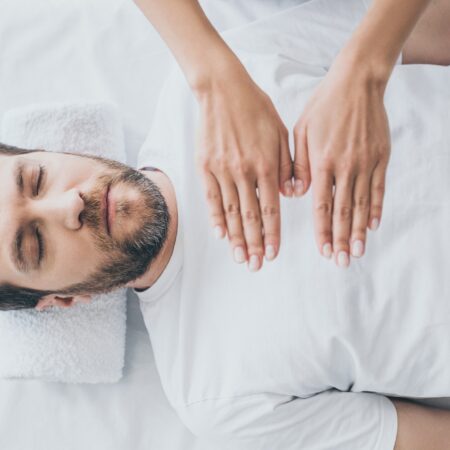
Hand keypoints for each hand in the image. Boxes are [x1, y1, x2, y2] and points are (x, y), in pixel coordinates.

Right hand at [194, 62, 291, 271]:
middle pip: (249, 216)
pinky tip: (221, 234)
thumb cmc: (256, 109)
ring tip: (240, 257)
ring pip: (229, 212)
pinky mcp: (205, 166)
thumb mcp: (281, 133)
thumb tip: (292, 195)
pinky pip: (211, 198)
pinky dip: (215, 218)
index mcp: (265, 164)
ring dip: (236, 238)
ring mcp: (221, 170)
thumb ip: (287, 166)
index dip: (272, 233)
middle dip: (254, 243)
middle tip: (256, 265)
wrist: (223, 89)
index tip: (273, 253)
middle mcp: (243, 171)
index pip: (271, 208)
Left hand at [293, 53, 390, 266]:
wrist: (357, 81)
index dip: (323, 230)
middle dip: (342, 239)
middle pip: (343, 211)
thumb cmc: (324, 105)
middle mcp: (345, 166)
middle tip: (341, 261)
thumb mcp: (302, 131)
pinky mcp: (381, 156)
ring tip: (358, 251)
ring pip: (362, 204)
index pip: (322, 206)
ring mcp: (366, 162)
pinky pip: (378, 188)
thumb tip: (294, 194)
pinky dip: (375, 208)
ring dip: (359, 231)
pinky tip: (373, 224)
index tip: (324, 250)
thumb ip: (298, 165)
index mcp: (322, 162)